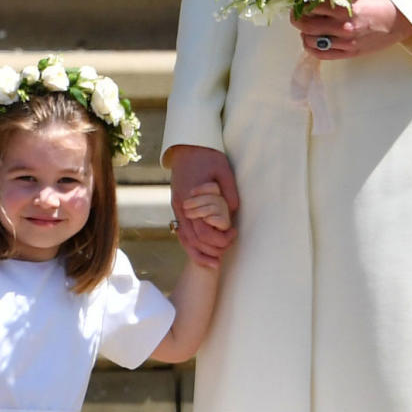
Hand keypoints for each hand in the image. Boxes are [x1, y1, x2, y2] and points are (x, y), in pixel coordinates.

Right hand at [169, 145, 237, 267]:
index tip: (234, 234)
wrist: (187, 147)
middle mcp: (181, 207)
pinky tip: (201, 252)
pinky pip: (181, 232)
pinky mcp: (177, 208)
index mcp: (191, 199)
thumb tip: (234, 211)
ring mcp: (177, 208)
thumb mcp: (223, 169)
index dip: (219, 238)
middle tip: (228, 248)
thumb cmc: (207, 156)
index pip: (203, 231)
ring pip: (185, 239)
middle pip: (193, 240)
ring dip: (199, 254)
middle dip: (212, 250)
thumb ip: (229, 190)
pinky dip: (190, 245)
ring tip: (214, 264)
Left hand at [292, 0, 411, 59]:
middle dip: (297, 18)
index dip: (301, 2)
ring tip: (306, 27)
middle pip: (305, 24)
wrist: (401, 20)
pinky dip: (312, 47)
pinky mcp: (349, 53)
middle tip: (296, 13)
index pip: (311, 6)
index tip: (299, 0)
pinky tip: (311, 40)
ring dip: (304, 33)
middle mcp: (343, 26)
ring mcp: (345, 42)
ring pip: (311, 41)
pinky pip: (322, 55)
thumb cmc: (381, 3)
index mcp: (345, 8)